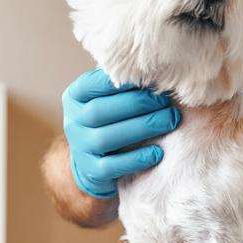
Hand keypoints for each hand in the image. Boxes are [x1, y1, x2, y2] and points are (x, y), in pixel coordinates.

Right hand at [62, 69, 179, 197]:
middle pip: (99, 111)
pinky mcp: (91, 171)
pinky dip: (135, 159)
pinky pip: (111, 166)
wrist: (94, 163)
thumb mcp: (109, 100)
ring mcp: (80, 147)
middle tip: (166, 103)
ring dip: (141, 128)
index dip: (121, 82)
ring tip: (169, 121)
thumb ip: (123, 86)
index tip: (150, 79)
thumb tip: (158, 71)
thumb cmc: (111, 122)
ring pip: (106, 138)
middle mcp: (73, 121)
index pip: (93, 84)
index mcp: (75, 96)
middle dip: (137, 104)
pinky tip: (157, 152)